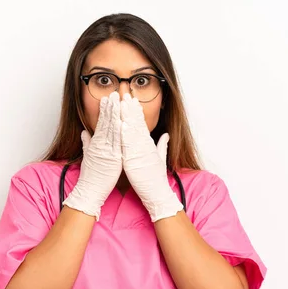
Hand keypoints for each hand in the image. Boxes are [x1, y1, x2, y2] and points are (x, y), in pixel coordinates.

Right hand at [62, 92, 121, 220]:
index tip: (108, 99)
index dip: (105, 111)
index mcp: (96, 144)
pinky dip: (119, 133)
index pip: (102, 123)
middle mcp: (100, 145)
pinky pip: (117, 144)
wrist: (90, 191)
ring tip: (118, 102)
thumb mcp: (87, 156)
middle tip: (113, 93)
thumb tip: (84, 133)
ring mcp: (106, 151)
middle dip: (111, 108)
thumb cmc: (91, 176)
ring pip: (111, 130)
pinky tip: (122, 122)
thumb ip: (86, 143)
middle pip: (106, 123)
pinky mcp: (112, 159)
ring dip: (115, 115)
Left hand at [120, 93, 182, 221]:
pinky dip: (125, 135)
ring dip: (127, 117)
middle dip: (131, 109)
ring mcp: (139, 154)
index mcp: (148, 145)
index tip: (132, 100)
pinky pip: (128, 146)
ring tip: (122, 104)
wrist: (157, 194)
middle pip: (137, 124)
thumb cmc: (156, 178)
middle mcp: (144, 147)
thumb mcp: (159, 158)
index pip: (141, 125)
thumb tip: (166, 135)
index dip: (136, 111)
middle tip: (126, 94)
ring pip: (132, 132)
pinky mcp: (134, 162)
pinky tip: (122, 125)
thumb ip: (162, 145)